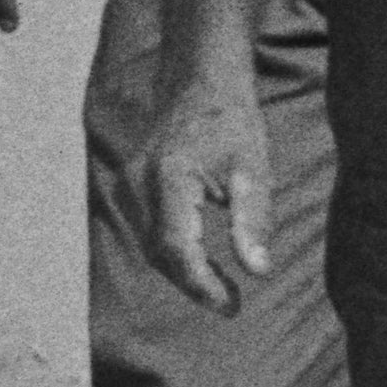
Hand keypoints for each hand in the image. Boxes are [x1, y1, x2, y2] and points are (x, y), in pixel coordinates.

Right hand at [131, 67, 272, 311]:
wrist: (198, 80)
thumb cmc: (231, 121)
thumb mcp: (254, 168)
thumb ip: (254, 220)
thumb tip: (259, 271)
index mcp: (169, 176)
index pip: (176, 248)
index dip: (200, 284)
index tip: (230, 306)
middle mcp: (138, 181)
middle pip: (159, 253)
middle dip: (194, 284)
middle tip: (231, 303)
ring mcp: (127, 183)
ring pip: (150, 246)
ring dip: (183, 271)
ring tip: (221, 287)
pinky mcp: (128, 186)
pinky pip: (146, 232)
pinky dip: (172, 252)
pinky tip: (201, 261)